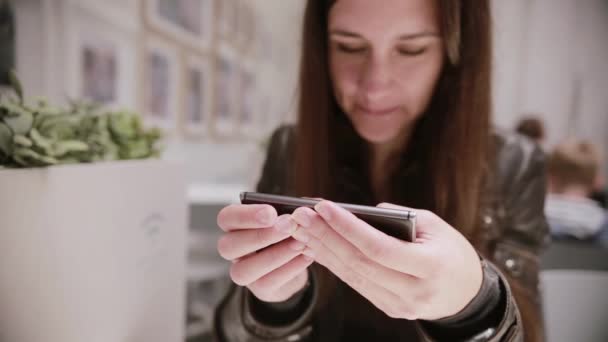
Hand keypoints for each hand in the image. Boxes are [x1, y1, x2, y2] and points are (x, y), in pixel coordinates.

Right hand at [216, 204, 313, 301]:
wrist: (297, 260)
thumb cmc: (287, 231)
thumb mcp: (288, 217)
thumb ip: (290, 211)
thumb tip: (303, 209)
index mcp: (234, 225)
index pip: (226, 218)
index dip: (246, 215)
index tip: (271, 212)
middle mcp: (232, 249)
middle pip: (228, 246)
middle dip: (260, 236)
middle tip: (289, 226)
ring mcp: (242, 271)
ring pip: (244, 270)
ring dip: (275, 255)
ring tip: (300, 243)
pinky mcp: (259, 288)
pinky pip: (268, 283)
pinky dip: (290, 268)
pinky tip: (307, 256)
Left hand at [288, 201, 481, 319]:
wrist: (466, 292)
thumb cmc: (450, 250)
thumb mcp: (433, 225)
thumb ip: (397, 217)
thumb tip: (357, 212)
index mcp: (430, 267)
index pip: (378, 248)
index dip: (348, 227)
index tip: (323, 206)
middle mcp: (413, 292)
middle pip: (359, 263)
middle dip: (326, 236)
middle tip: (301, 215)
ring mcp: (400, 305)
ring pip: (352, 276)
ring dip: (323, 250)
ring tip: (301, 228)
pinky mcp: (389, 308)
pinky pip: (356, 284)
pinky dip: (335, 264)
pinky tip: (318, 246)